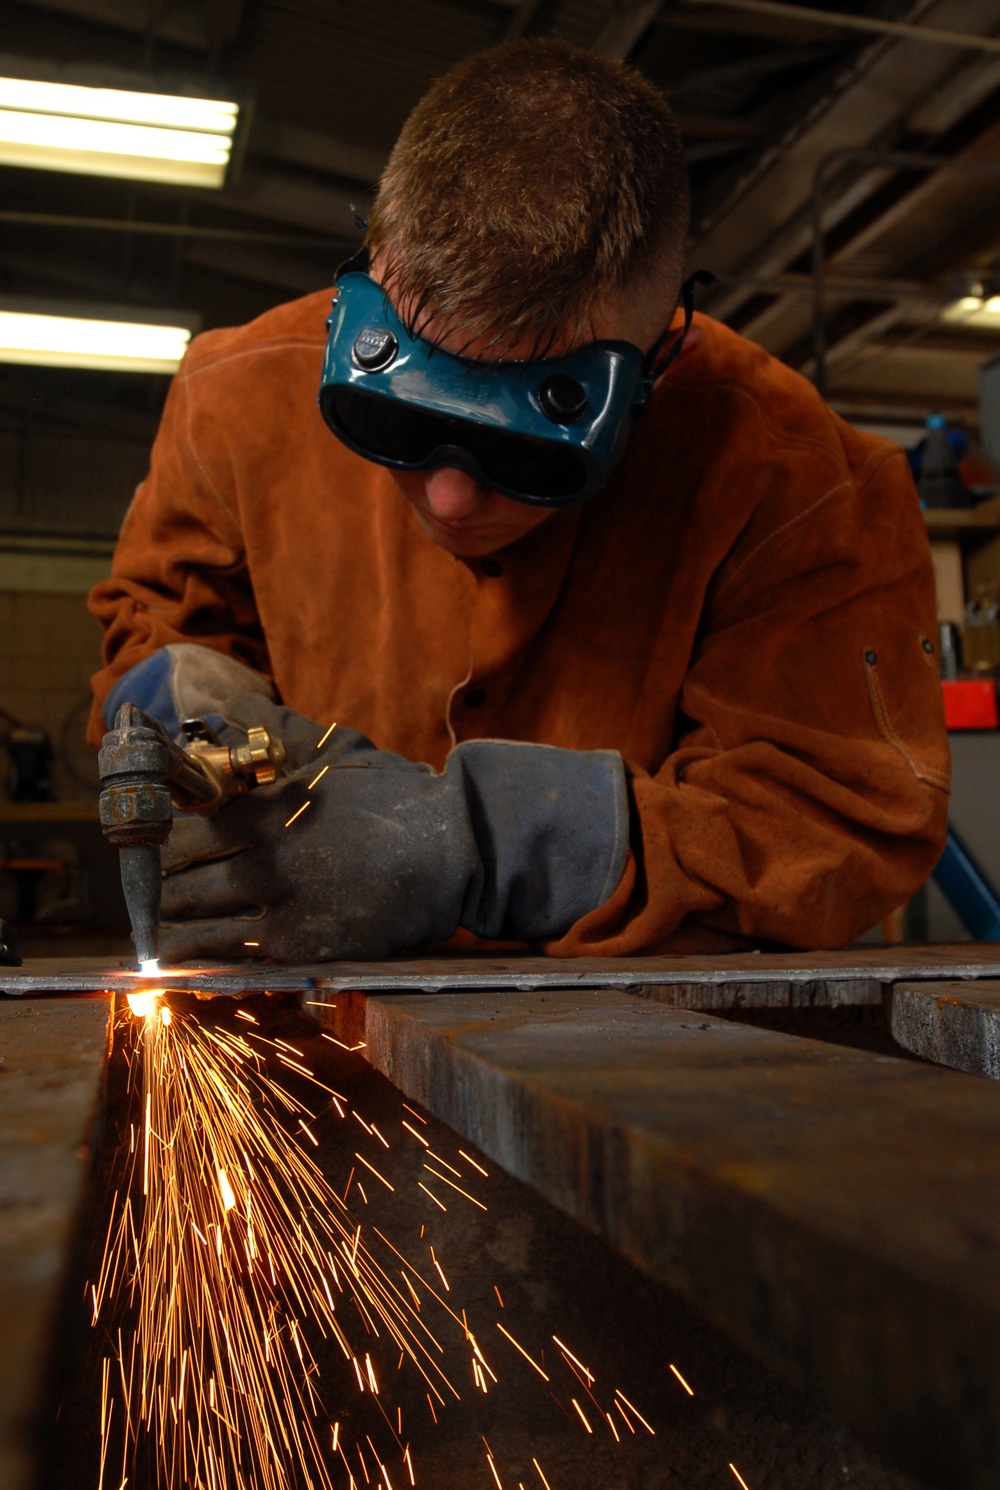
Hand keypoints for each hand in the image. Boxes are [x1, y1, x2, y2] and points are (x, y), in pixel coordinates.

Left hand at [159, 696, 627, 964]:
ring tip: (160, 937)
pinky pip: (236, 957)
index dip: (160, 845)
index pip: (182, 832)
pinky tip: (194, 964)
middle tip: (150, 900)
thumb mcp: (334, 752)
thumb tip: (233, 708)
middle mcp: (261, 859)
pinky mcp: (303, 945)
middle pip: (180, 882)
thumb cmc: (396, 796)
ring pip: (198, 924)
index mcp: (263, 811)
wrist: (453, 848)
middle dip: (159, 892)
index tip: (153, 852)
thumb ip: (278, 733)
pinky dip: (208, 960)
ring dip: (174, 930)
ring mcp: (280, 905)